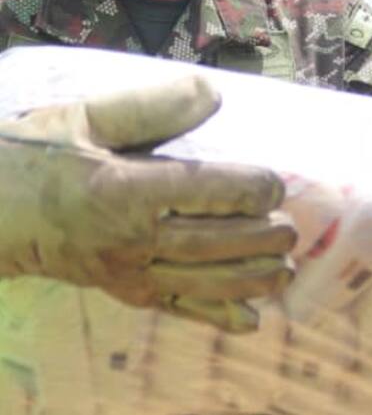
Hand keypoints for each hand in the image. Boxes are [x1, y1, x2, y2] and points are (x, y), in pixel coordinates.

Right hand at [0, 75, 295, 330]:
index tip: (272, 184)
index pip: (203, 191)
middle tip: (291, 231)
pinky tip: (250, 320)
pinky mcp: (122, 290)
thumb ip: (151, 107)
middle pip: (211, 242)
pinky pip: (175, 307)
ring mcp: (126, 270)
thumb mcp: (85, 118)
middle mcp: (129, 236)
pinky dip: (214, 316)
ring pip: (200, 280)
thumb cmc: (37, 156)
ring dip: (250, 280)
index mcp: (123, 189)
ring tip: (285, 273)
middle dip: (261, 239)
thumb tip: (213, 93)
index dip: (248, 188)